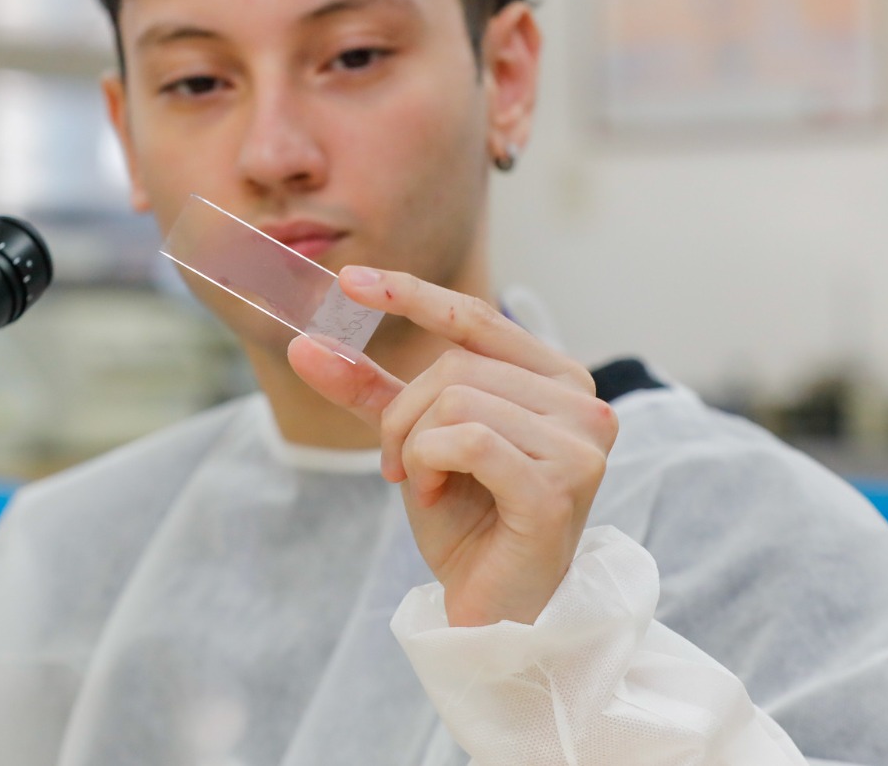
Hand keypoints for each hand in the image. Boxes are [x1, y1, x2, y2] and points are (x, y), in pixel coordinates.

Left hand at [288, 266, 615, 626]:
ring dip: (415, 445)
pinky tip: (432, 494)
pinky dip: (429, 463)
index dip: (411, 294)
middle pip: (454, 365)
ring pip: (456, 400)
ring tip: (423, 483)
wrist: (491, 607)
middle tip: (398, 464)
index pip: (476, 316)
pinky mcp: (559, 487)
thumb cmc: (468, 521)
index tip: (349, 281)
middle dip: (402, 414)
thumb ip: (371, 390)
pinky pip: (466, 439)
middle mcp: (583, 403)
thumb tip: (305, 343)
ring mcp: (578, 445)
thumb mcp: (414, 440)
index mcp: (557, 379)